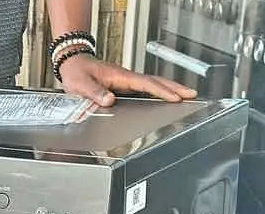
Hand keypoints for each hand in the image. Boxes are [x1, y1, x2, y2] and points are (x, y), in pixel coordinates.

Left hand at [58, 53, 196, 105]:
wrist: (73, 62)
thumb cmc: (77, 71)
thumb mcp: (82, 84)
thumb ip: (95, 92)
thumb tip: (109, 101)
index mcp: (119, 76)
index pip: (145, 84)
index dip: (161, 91)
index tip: (174, 98)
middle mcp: (126, 77)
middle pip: (155, 81)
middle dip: (174, 87)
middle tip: (191, 94)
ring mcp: (127, 80)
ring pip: (153, 83)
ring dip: (170, 88)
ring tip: (185, 95)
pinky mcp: (125, 84)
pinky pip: (146, 87)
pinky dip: (158, 91)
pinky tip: (165, 96)